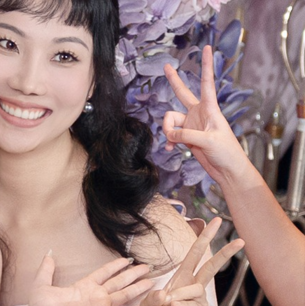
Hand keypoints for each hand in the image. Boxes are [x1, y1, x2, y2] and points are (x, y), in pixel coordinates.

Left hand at [26, 254, 154, 305]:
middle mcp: (96, 295)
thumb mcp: (41, 284)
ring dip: (138, 288)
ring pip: (124, 294)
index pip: (104, 273)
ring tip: (152, 280)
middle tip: (146, 267)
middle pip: (118, 282)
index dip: (115, 266)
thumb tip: (48, 254)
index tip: (127, 259)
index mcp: (84, 286)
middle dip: (132, 274)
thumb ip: (46, 269)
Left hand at [138, 217, 242, 305]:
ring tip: (168, 304)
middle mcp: (190, 290)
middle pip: (210, 267)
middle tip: (239, 240)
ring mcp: (197, 304)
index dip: (202, 240)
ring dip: (180, 294)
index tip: (213, 223)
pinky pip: (196, 305)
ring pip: (197, 288)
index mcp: (178, 283)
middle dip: (223, 253)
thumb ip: (152, 297)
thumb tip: (168, 293)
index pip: (193, 258)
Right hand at [163, 46, 252, 185]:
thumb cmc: (225, 151)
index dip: (206, 65)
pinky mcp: (186, 137)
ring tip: (174, 143)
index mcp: (210, 108)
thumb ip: (186, 135)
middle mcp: (199, 113)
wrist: (226, 169)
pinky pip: (171, 135)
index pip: (206, 82)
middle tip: (167, 66)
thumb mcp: (207, 141)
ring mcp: (191, 124)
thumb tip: (170, 134)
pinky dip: (169, 142)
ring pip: (171, 120)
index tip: (207, 47)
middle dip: (174, 81)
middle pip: (183, 93)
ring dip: (168, 131)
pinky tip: (171, 149)